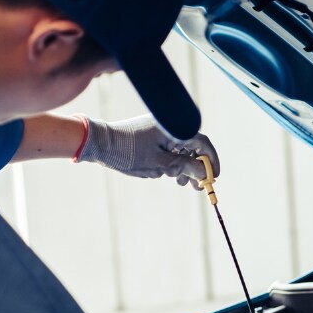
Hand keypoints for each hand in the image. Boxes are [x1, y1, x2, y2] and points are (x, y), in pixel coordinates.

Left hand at [77, 115, 220, 187]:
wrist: (100, 144)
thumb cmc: (128, 153)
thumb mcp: (160, 165)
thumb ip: (185, 167)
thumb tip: (204, 171)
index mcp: (175, 128)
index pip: (203, 142)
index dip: (211, 161)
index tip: (213, 177)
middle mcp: (170, 126)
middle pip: (194, 146)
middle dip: (198, 166)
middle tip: (198, 186)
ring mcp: (161, 130)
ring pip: (183, 149)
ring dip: (186, 166)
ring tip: (183, 184)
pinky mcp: (153, 135)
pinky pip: (171, 147)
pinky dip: (175, 161)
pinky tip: (172, 175)